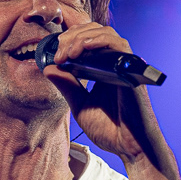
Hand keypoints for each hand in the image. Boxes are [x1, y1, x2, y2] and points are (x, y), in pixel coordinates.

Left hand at [44, 23, 164, 163]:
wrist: (129, 148)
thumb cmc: (110, 130)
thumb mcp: (80, 105)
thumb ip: (66, 86)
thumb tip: (48, 68)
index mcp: (102, 69)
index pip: (86, 40)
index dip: (69, 40)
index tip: (55, 56)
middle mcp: (114, 64)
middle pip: (94, 31)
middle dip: (72, 36)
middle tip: (59, 53)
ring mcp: (124, 65)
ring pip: (106, 33)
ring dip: (83, 37)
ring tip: (69, 52)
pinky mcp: (132, 70)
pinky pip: (120, 45)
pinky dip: (101, 40)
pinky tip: (84, 48)